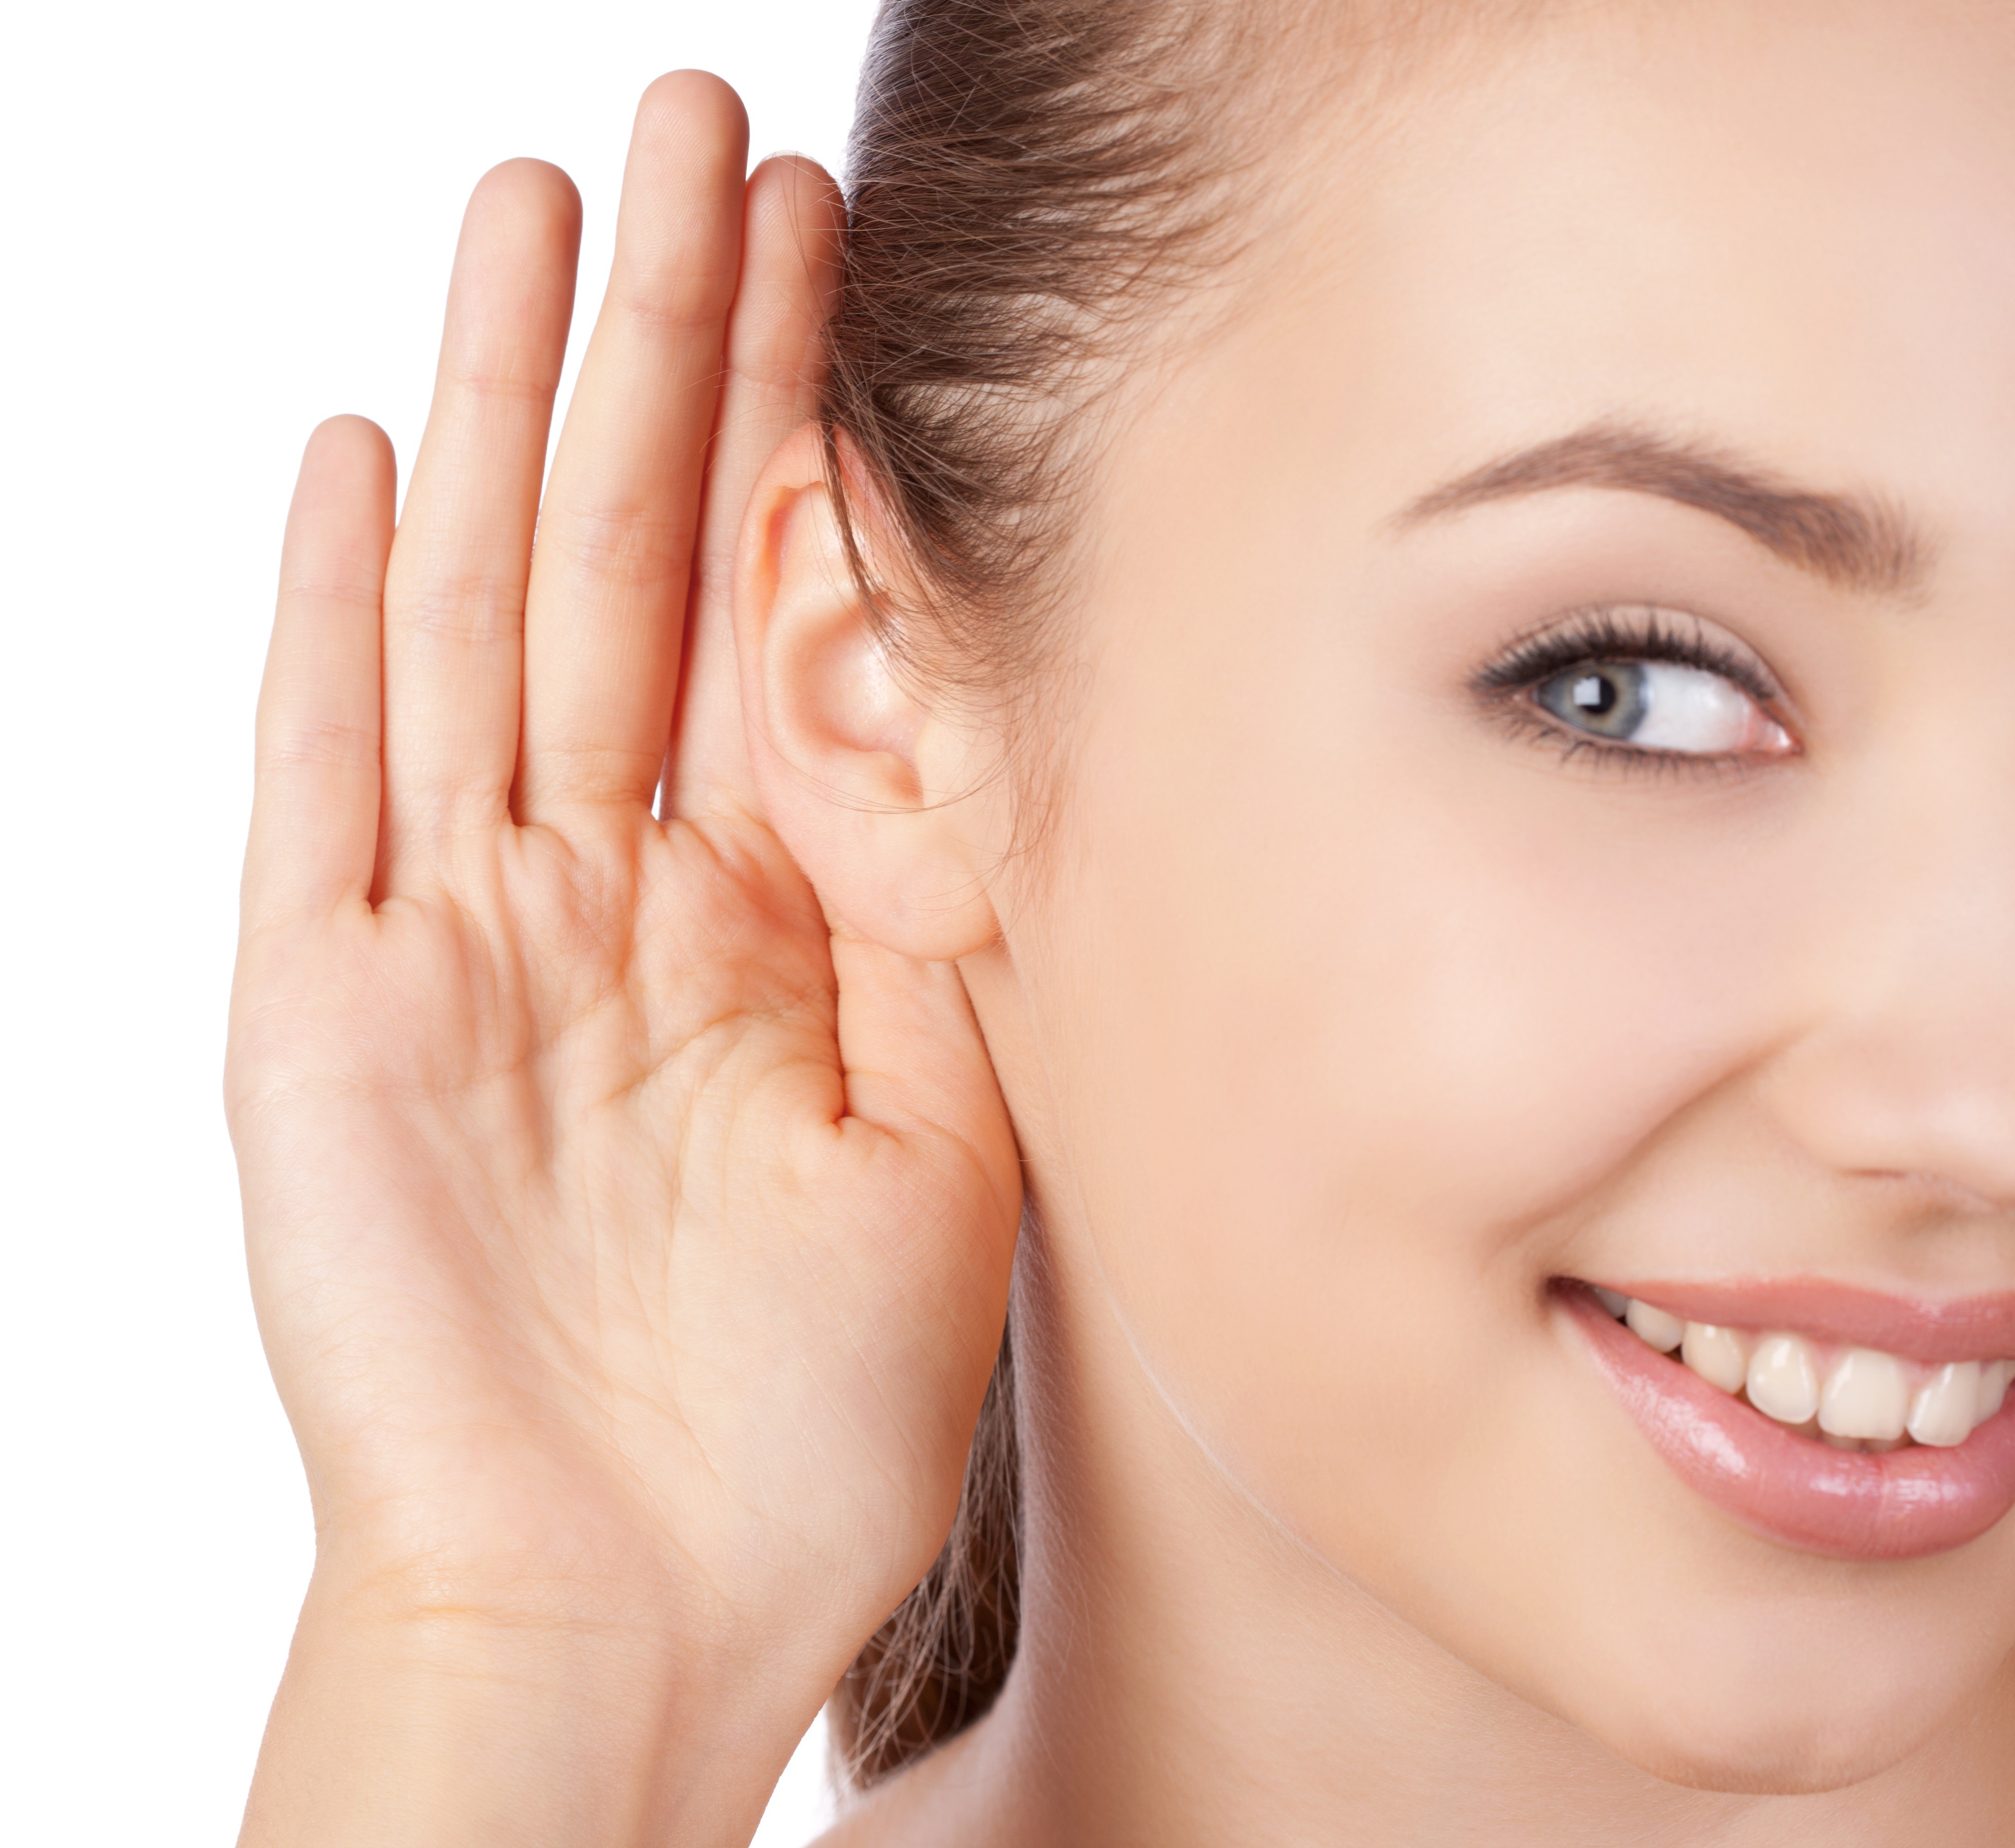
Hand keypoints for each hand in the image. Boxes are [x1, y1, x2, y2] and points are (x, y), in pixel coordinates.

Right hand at [226, 73, 1019, 1837]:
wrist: (640, 1607)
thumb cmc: (802, 1416)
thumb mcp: (945, 1134)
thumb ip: (935, 929)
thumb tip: (968, 724)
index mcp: (756, 924)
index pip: (775, 616)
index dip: (809, 431)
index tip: (852, 257)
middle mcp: (603, 894)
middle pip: (634, 562)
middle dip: (671, 349)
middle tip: (701, 134)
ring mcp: (454, 933)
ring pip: (481, 613)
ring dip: (503, 413)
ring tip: (535, 206)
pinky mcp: (320, 1005)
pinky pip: (319, 770)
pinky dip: (331, 618)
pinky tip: (353, 454)